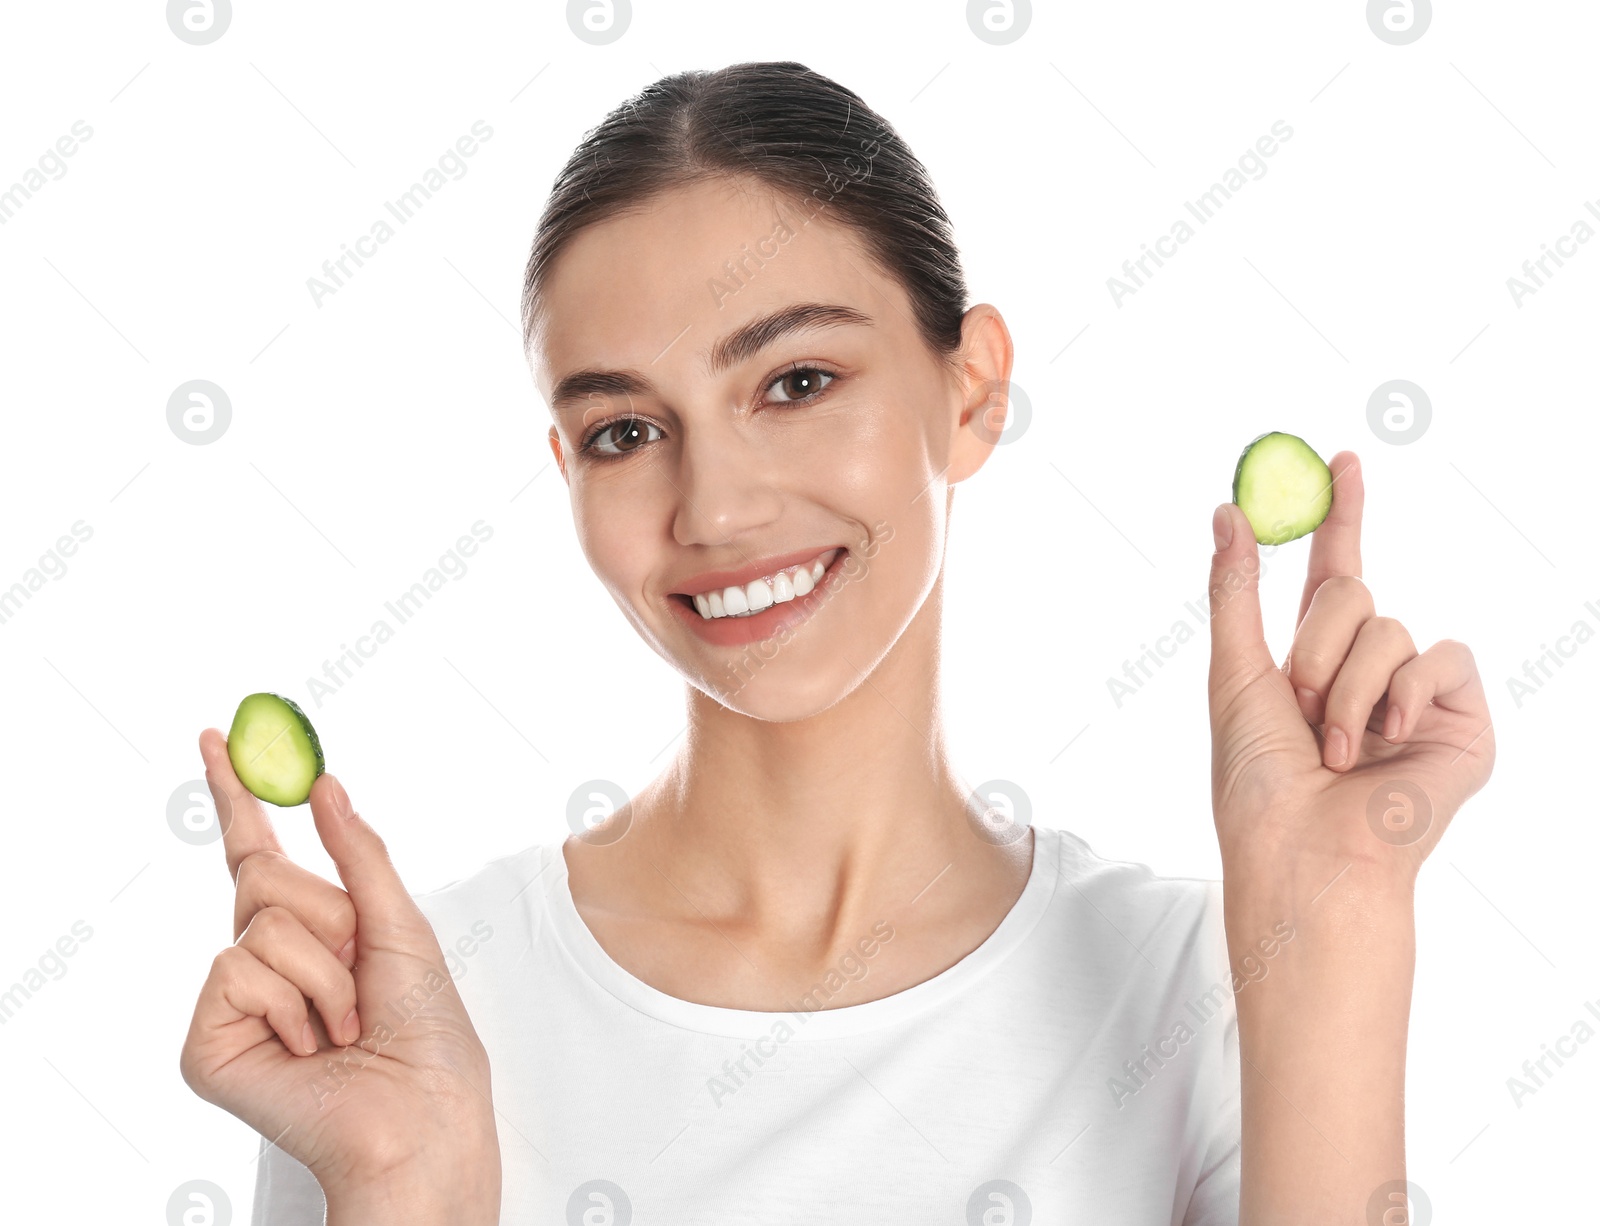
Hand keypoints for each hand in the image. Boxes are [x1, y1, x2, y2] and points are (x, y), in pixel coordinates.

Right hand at [178, 730, 500, 1216]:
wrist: (423, 1113)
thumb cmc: (427, 1033)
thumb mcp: (403, 925)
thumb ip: (361, 853)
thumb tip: (325, 783)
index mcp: (308, 932)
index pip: (258, 854)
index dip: (236, 796)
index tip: (216, 738)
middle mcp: (262, 961)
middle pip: (265, 877)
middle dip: (331, 915)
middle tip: (360, 973)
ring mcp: (232, 1003)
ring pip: (260, 922)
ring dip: (326, 970)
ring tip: (345, 1024)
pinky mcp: (207, 1043)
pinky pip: (238, 967)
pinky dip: (297, 999)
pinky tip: (314, 1047)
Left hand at [1206, 451, 1494, 890]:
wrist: (1305, 853)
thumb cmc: (1258, 781)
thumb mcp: (1234, 673)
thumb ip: (1236, 590)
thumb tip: (1228, 510)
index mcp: (1314, 660)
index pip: (1334, 571)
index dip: (1339, 514)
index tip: (1341, 458)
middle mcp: (1369, 671)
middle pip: (1354, 592)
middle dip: (1314, 643)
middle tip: (1299, 703)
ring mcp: (1416, 696)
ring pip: (1391, 626)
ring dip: (1347, 685)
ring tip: (1333, 747)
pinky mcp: (1460, 721)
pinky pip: (1442, 656)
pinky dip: (1402, 693)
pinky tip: (1385, 743)